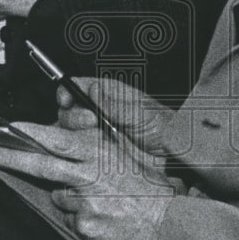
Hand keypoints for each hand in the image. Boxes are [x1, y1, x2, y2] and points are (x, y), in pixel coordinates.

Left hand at [0, 122, 176, 239]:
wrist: (168, 221)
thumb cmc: (151, 188)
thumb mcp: (127, 156)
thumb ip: (98, 148)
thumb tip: (70, 141)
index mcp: (99, 152)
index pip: (58, 139)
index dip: (32, 132)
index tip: (12, 128)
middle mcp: (89, 173)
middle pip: (41, 163)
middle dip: (11, 157)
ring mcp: (85, 201)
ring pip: (60, 196)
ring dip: (70, 197)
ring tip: (101, 200)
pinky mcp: (85, 225)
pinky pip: (73, 219)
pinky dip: (83, 218)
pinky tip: (104, 217)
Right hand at [57, 76, 173, 154]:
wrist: (171, 153)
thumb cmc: (161, 126)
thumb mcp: (140, 113)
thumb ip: (115, 104)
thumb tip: (93, 90)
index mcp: (109, 93)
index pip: (78, 86)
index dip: (67, 91)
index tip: (66, 101)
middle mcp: (99, 110)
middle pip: (70, 109)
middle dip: (75, 115)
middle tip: (91, 121)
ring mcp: (97, 130)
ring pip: (70, 129)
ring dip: (77, 133)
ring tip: (96, 137)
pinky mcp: (96, 149)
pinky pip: (78, 147)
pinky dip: (77, 149)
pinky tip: (89, 150)